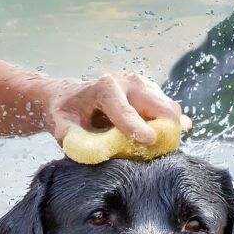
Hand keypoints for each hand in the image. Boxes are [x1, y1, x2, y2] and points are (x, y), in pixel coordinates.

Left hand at [39, 72, 191, 144]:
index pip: (125, 111)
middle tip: (162, 153)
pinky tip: (163, 138)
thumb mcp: (63, 128)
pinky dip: (170, 127)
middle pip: (159, 106)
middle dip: (166, 130)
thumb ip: (75, 139)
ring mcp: (143, 84)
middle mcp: (128, 81)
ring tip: (157, 148)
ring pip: (170, 109)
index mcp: (105, 88)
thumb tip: (92, 150)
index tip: (150, 140)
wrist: (71, 97)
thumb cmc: (67, 115)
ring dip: (169, 130)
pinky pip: (170, 111)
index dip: (138, 127)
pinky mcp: (152, 92)